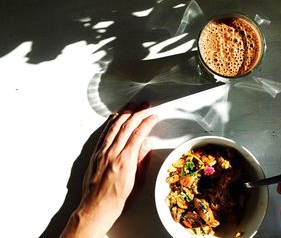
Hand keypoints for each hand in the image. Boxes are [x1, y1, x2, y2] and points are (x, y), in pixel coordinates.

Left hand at [60, 103, 157, 237]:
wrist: (96, 208)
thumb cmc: (117, 199)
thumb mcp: (136, 182)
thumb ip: (141, 160)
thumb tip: (146, 143)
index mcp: (125, 161)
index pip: (138, 134)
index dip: (147, 123)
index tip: (154, 116)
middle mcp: (112, 153)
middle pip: (126, 126)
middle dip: (137, 113)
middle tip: (145, 105)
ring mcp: (101, 152)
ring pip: (114, 126)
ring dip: (124, 113)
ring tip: (133, 105)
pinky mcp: (95, 154)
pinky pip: (104, 133)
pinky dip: (111, 123)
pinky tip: (116, 116)